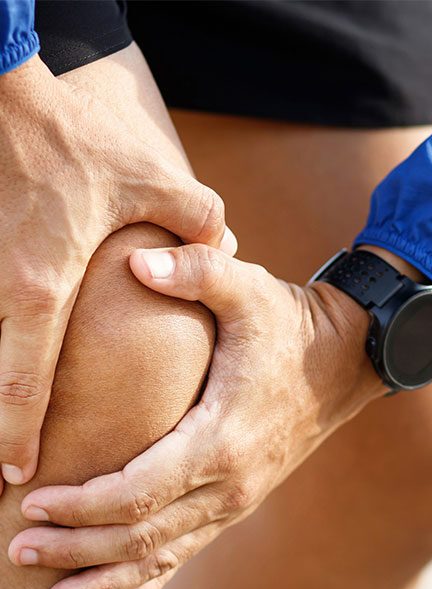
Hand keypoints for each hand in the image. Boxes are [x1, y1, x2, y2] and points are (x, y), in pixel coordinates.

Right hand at [0, 55, 235, 488]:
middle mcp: (5, 287)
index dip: (18, 433)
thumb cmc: (82, 137)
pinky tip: (4, 388)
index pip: (25, 378)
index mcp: (43, 283)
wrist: (13, 84)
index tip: (20, 477)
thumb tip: (225, 251)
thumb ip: (199, 228)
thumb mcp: (156, 183)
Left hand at [9, 244, 384, 588]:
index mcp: (222, 438)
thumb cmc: (290, 324)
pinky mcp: (240, 500)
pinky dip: (153, 582)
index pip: (139, 491)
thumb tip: (135, 261)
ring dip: (106, 579)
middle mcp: (230, 483)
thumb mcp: (249, 289)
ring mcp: (238, 498)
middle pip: (143, 535)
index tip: (32, 504)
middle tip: (16, 553)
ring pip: (164, 555)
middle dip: (77, 549)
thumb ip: (197, 269)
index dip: (82, 506)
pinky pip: (190, 551)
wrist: (345, 360)